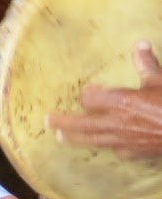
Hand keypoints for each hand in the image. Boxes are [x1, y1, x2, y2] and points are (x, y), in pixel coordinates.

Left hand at [47, 42, 161, 158]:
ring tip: (61, 138)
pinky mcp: (137, 154)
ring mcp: (125, 141)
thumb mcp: (160, 81)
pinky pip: (117, 150)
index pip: (89, 99)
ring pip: (94, 140)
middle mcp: (116, 122)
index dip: (87, 95)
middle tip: (48, 122)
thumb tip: (140, 44)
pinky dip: (109, 147)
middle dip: (64, 122)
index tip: (85, 92)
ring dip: (76, 139)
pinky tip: (106, 147)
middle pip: (82, 124)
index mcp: (119, 102)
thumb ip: (146, 64)